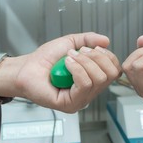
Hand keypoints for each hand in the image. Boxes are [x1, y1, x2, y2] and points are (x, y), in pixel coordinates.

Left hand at [0, 32, 121, 112]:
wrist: (28, 67)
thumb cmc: (45, 59)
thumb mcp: (70, 43)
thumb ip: (89, 39)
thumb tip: (106, 40)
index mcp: (93, 78)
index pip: (115, 71)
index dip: (108, 56)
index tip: (94, 48)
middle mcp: (90, 91)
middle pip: (110, 74)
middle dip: (96, 57)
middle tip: (79, 52)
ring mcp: (81, 99)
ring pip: (98, 78)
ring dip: (83, 62)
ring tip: (69, 58)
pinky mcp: (71, 103)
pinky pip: (84, 84)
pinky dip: (76, 68)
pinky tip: (67, 64)